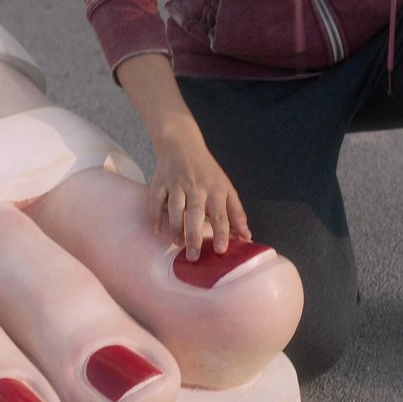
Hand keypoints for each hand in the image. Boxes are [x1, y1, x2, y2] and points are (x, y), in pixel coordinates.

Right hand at [148, 132, 251, 261]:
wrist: (182, 144)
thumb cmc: (207, 172)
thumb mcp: (226, 188)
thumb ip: (236, 213)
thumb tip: (247, 237)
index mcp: (215, 190)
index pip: (220, 215)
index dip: (221, 233)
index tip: (221, 250)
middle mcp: (196, 187)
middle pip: (196, 214)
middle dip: (194, 236)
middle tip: (194, 257)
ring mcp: (176, 184)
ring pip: (175, 208)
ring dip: (175, 228)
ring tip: (177, 244)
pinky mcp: (160, 183)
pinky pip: (155, 201)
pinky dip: (155, 216)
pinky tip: (157, 230)